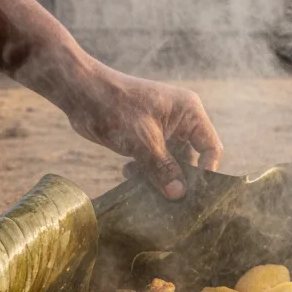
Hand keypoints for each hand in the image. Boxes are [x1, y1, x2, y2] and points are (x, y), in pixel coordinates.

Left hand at [46, 57, 223, 198]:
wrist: (81, 92)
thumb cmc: (115, 107)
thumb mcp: (142, 141)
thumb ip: (163, 168)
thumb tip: (179, 194)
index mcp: (189, 112)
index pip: (211, 147)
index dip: (206, 171)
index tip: (193, 194)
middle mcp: (180, 120)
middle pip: (192, 158)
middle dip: (178, 178)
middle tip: (169, 200)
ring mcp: (163, 129)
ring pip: (171, 163)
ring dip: (158, 177)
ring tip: (143, 186)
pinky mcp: (146, 137)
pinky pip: (155, 160)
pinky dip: (145, 170)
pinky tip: (128, 173)